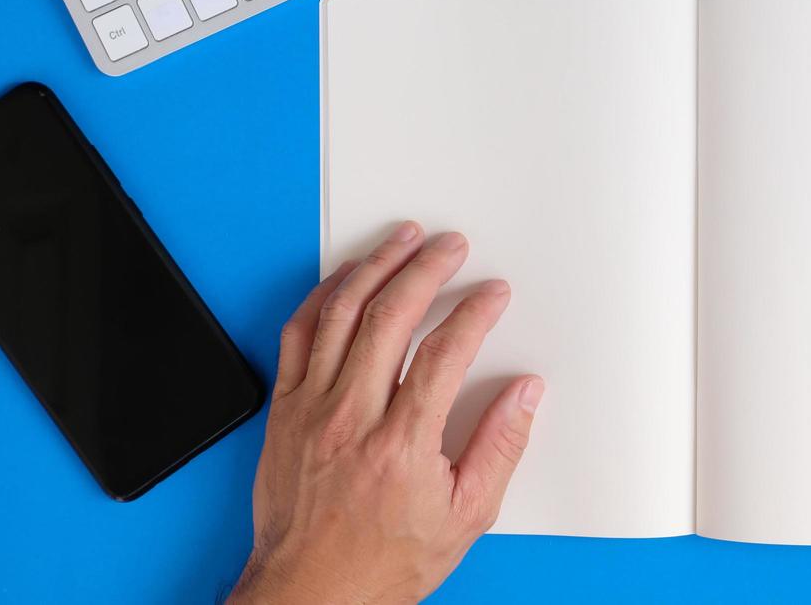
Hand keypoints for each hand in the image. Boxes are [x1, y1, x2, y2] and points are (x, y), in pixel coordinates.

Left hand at [229, 223, 543, 604]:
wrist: (309, 594)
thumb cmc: (382, 561)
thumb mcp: (466, 517)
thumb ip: (501, 447)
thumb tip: (526, 394)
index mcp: (402, 445)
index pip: (444, 353)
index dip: (474, 312)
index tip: (493, 293)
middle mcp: (352, 418)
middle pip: (391, 317)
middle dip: (428, 269)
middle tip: (451, 247)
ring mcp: (311, 410)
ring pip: (340, 315)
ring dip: (375, 267)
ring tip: (402, 240)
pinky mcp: (284, 411)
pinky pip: (295, 335)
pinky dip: (321, 297)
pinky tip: (345, 278)